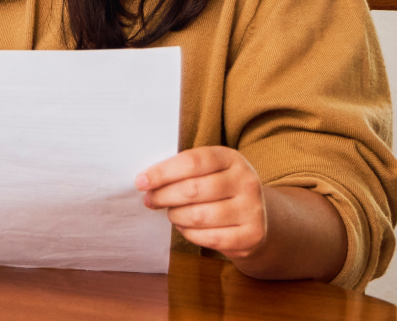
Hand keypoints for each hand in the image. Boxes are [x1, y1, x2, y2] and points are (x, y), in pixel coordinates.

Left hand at [137, 146, 267, 258]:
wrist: (255, 218)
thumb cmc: (219, 190)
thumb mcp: (208, 171)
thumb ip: (182, 171)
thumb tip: (146, 181)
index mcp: (231, 158)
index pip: (192, 161)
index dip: (162, 172)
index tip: (141, 182)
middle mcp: (246, 181)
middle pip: (193, 189)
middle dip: (164, 196)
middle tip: (150, 200)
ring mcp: (252, 209)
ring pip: (199, 216)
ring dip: (176, 216)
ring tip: (172, 213)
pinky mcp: (252, 235)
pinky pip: (210, 238)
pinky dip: (190, 234)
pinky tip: (185, 228)